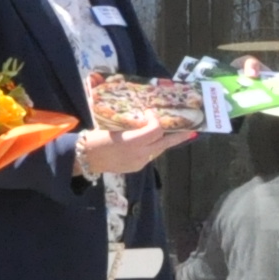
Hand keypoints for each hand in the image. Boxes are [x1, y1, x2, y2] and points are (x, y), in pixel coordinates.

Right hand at [81, 114, 201, 176]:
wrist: (87, 159)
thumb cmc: (97, 138)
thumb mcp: (114, 127)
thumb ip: (132, 124)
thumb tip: (146, 116)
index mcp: (132, 142)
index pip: (155, 130)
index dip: (156, 120)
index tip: (150, 112)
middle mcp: (139, 154)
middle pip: (164, 143)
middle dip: (178, 137)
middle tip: (191, 131)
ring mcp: (139, 162)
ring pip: (158, 149)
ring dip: (165, 141)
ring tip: (176, 134)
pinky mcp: (137, 167)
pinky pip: (150, 155)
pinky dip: (153, 146)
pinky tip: (153, 141)